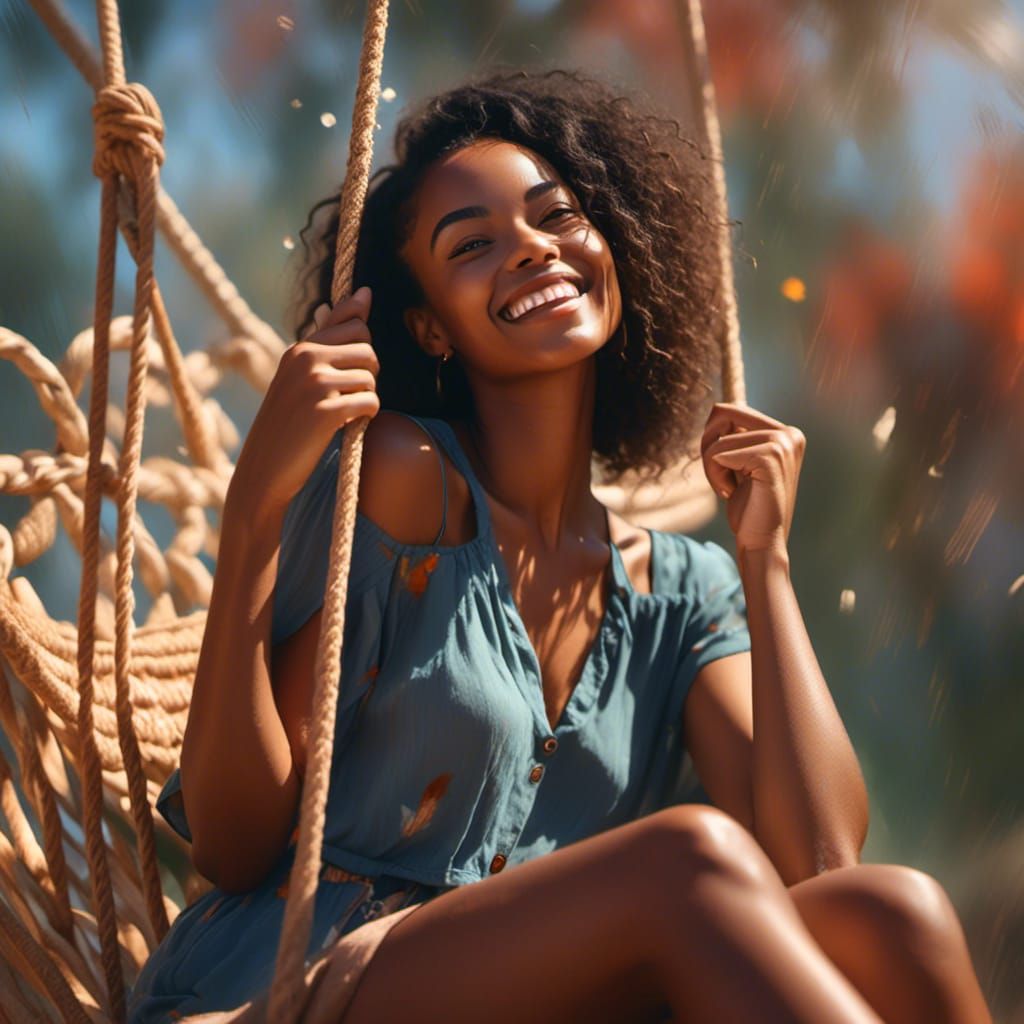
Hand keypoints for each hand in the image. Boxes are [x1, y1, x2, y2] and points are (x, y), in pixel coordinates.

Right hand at [229, 286, 379, 519]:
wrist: (265, 470)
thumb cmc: (289, 422)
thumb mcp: (302, 374)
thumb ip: (333, 336)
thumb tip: (366, 292)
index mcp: (299, 348)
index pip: (353, 323)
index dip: (360, 350)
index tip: (344, 373)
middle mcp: (305, 358)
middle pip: (368, 347)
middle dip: (367, 373)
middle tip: (346, 396)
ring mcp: (315, 384)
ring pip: (371, 377)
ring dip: (366, 398)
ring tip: (343, 413)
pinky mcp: (326, 411)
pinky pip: (370, 402)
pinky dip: (366, 416)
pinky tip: (347, 426)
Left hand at [700, 401, 804, 557]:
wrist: (762, 543)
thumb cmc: (749, 508)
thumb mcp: (741, 464)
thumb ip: (737, 437)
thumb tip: (717, 410)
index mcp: (787, 433)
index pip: (730, 410)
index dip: (714, 438)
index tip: (725, 467)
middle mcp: (790, 433)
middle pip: (722, 412)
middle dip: (708, 445)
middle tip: (720, 475)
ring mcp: (783, 443)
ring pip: (717, 440)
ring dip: (712, 469)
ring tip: (732, 489)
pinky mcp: (770, 456)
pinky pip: (717, 454)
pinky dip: (715, 476)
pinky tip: (732, 493)